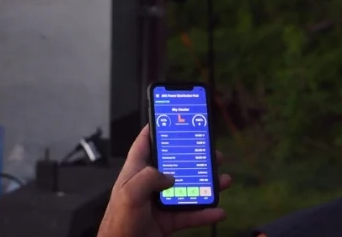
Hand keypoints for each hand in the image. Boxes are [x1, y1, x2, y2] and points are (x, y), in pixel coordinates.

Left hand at [96, 125, 231, 236]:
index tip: (172, 117)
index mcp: (135, 172)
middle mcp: (148, 185)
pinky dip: (205, 213)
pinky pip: (191, 214)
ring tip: (223, 180)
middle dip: (194, 158)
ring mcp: (159, 203)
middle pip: (175, 165)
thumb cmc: (118, 224)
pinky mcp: (167, 221)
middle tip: (212, 152)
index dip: (156, 129)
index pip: (145, 144)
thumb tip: (170, 175)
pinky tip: (218, 210)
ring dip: (206, 185)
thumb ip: (149, 178)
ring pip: (187, 189)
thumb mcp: (129, 194)